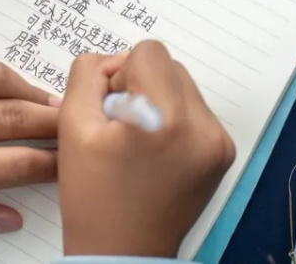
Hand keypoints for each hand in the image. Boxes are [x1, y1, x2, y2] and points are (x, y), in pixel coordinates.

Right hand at [58, 41, 235, 257]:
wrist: (123, 253)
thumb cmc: (93, 195)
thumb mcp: (72, 126)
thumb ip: (89, 75)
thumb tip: (113, 62)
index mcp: (166, 118)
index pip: (148, 51)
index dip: (120, 73)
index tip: (110, 109)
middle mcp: (203, 127)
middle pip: (169, 65)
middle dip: (141, 85)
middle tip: (121, 126)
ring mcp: (218, 142)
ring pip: (183, 85)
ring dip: (158, 100)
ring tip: (138, 141)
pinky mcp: (223, 153)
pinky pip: (196, 111)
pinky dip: (174, 119)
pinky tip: (155, 151)